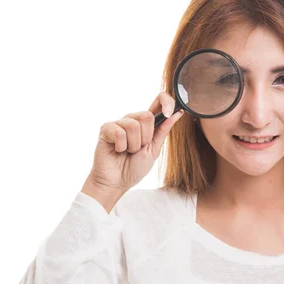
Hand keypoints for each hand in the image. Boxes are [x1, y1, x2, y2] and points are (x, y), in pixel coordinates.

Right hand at [82, 92, 182, 210]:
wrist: (117, 182)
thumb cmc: (134, 167)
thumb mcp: (154, 150)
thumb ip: (163, 131)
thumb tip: (177, 113)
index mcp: (146, 124)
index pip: (158, 101)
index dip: (166, 102)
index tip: (169, 113)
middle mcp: (133, 120)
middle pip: (147, 116)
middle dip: (146, 138)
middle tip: (138, 149)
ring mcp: (118, 123)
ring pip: (134, 125)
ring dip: (133, 145)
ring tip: (127, 151)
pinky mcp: (106, 129)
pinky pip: (119, 133)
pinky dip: (121, 147)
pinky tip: (117, 150)